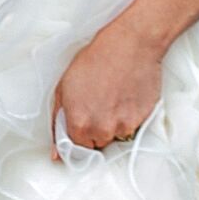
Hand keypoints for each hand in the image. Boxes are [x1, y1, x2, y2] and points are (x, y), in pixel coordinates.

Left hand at [51, 16, 164, 157]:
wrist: (129, 45)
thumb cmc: (95, 60)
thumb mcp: (63, 88)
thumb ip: (57, 123)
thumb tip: (56, 153)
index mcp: (79, 124)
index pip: (77, 149)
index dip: (79, 134)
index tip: (83, 124)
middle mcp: (101, 130)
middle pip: (97, 144)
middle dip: (95, 129)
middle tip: (99, 103)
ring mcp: (124, 126)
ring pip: (115, 135)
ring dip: (114, 123)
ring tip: (114, 96)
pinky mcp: (142, 120)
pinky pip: (132, 127)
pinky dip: (129, 116)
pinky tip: (125, 96)